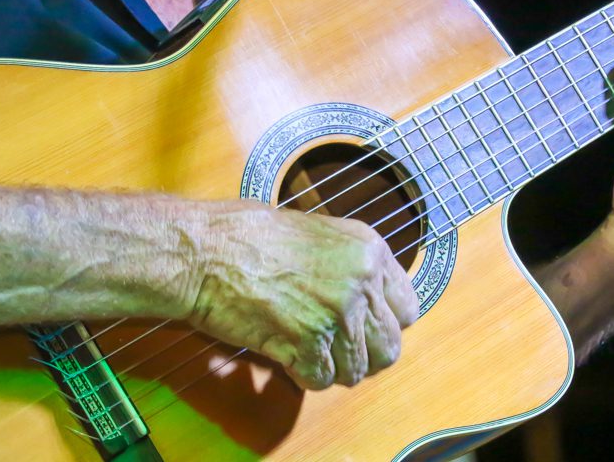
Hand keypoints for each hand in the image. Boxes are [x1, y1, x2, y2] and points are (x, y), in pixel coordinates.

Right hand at [182, 200, 418, 389]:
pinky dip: (302, 374)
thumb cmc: (248, 235)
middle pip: (389, 347)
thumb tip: (369, 299)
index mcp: (369, 250)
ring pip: (356, 371)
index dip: (383, 322)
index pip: (407, 309)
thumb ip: (352, 266)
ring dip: (331, 367)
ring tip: (307, 349)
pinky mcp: (307, 343)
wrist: (205, 250)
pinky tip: (286, 353)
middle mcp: (361, 282)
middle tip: (337, 347)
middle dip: (364, 354)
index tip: (365, 326)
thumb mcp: (319, 233)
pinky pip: (320, 380)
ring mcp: (336, 315)